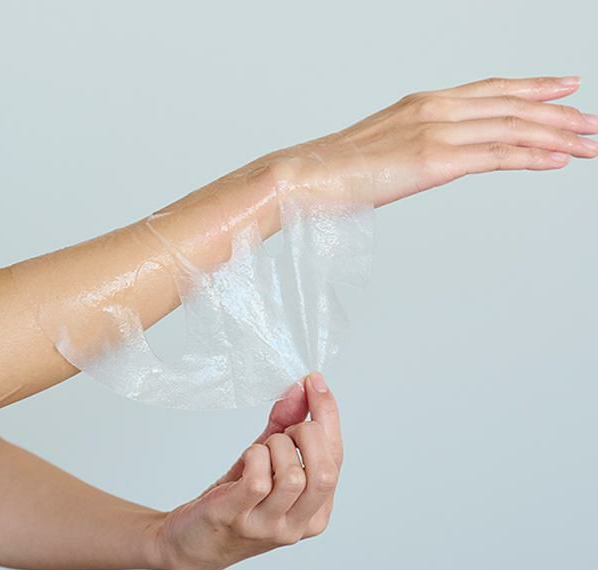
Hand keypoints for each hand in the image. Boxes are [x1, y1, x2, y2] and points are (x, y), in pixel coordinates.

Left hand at [148, 372, 341, 569]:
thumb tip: (303, 387)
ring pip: (292, 476)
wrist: (193, 542)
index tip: (313, 382)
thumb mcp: (270, 458)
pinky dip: (254, 457)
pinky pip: (258, 480)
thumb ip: (289, 423)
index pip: (336, 457)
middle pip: (325, 472)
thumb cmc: (238, 497)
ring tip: (260, 451)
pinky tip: (246, 460)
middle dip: (306, 435)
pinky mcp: (238, 519)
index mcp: (317, 511)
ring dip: (275, 448)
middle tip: (283, 432)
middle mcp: (299, 525)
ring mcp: (269, 526)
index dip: (327, 414)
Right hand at [273, 75, 597, 207]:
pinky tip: (558, 160)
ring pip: (511, 126)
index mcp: (421, 103)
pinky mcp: (434, 160)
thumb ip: (411, 148)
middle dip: (557, 113)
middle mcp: (434, 108)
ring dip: (556, 134)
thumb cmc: (334, 170)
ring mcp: (435, 131)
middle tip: (591, 123)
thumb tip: (425, 161)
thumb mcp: (381, 150)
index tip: (564, 89)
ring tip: (588, 144)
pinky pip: (496, 154)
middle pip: (510, 104)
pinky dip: (532, 156)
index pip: (490, 90)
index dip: (531, 87)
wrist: (306, 176)